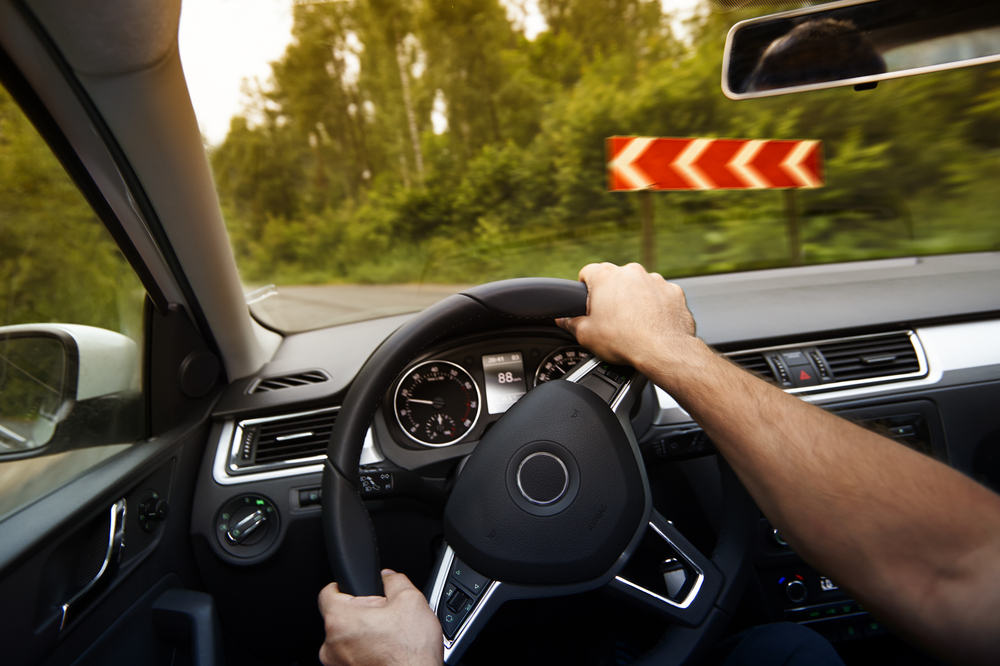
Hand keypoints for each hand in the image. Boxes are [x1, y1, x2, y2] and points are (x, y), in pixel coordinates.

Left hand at [318, 570, 442, 665]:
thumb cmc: (410, 654)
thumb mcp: (411, 601)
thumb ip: (395, 581)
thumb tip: (388, 577)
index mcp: (340, 621)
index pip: (327, 593)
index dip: (342, 586)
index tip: (352, 588)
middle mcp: (331, 646)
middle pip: (340, 618)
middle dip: (361, 614)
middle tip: (384, 617)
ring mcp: (337, 664)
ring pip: (346, 640)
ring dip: (363, 636)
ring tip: (388, 639)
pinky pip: (351, 657)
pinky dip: (365, 653)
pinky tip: (386, 653)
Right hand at [557, 262, 698, 373]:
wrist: (663, 350)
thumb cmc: (625, 341)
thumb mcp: (585, 335)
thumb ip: (571, 323)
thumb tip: (564, 320)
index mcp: (606, 276)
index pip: (587, 273)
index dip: (585, 289)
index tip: (588, 302)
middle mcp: (631, 272)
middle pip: (615, 280)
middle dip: (611, 295)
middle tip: (610, 319)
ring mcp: (655, 280)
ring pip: (638, 286)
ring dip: (634, 299)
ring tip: (633, 324)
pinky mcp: (673, 292)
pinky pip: (659, 296)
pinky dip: (655, 306)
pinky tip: (651, 324)